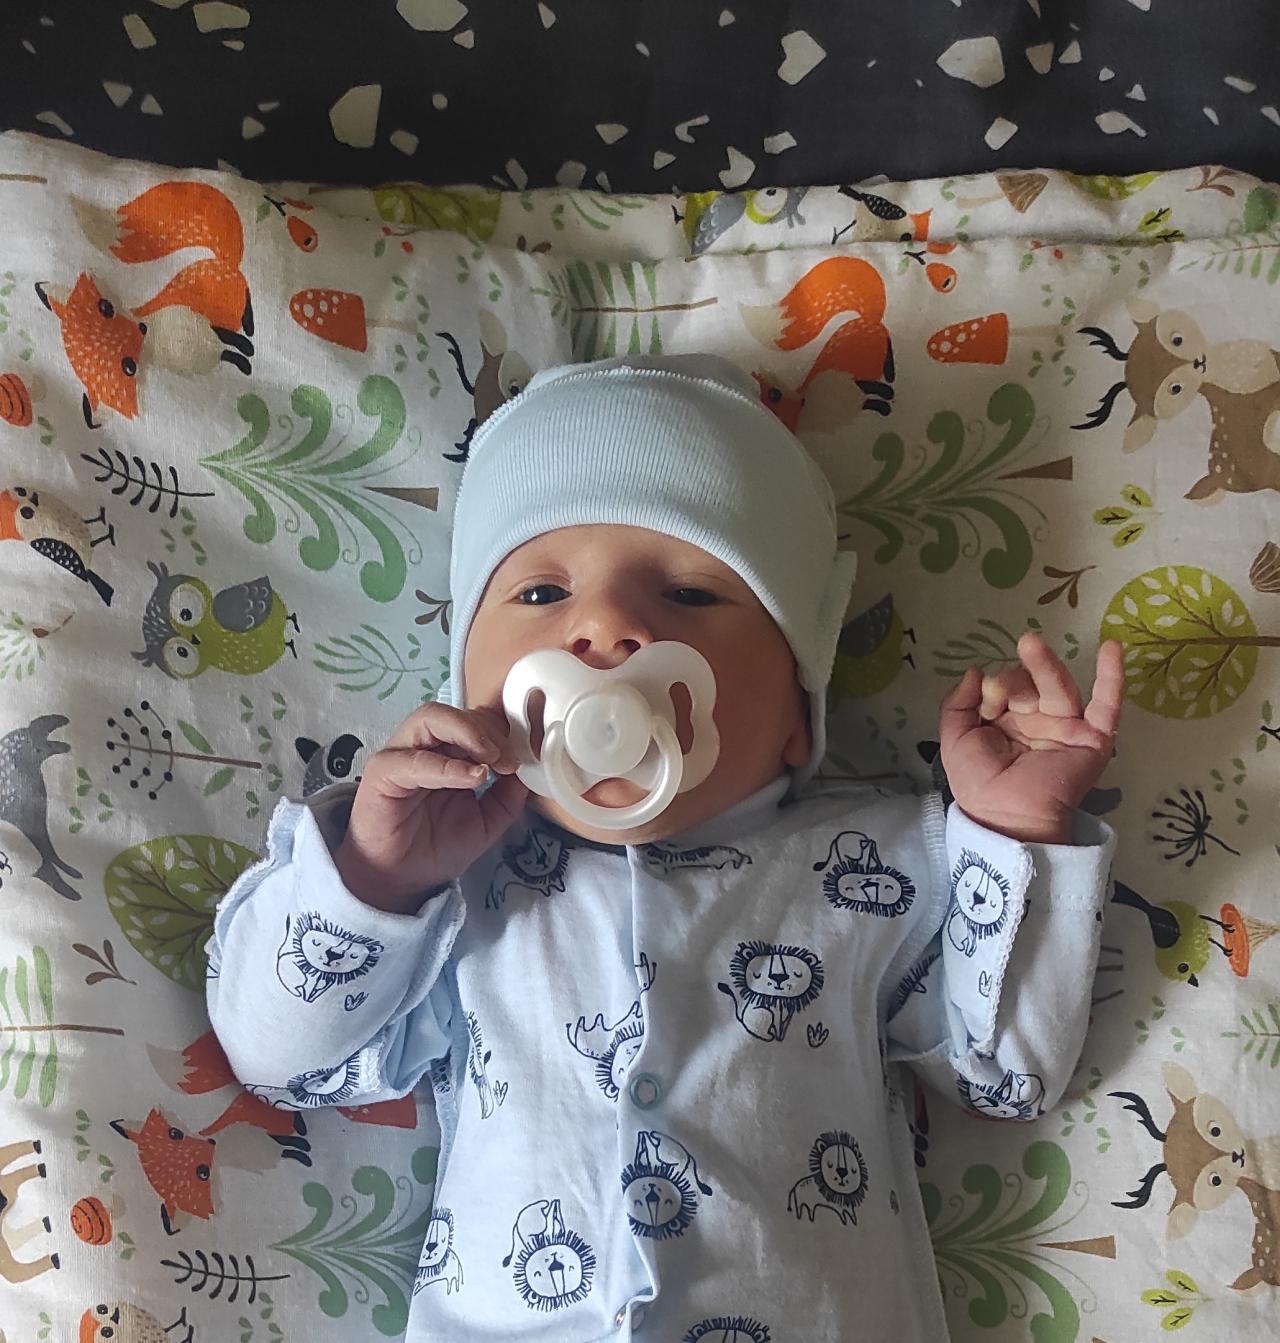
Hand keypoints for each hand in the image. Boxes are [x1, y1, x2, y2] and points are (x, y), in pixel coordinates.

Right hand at [333, 703, 527, 910]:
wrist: (401, 880)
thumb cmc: (436, 846)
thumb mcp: (487, 820)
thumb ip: (508, 794)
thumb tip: (530, 769)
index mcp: (449, 751)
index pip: (475, 717)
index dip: (502, 718)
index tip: (529, 735)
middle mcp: (423, 745)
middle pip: (456, 712)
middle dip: (491, 730)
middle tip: (512, 760)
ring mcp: (400, 755)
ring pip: (431, 718)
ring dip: (468, 733)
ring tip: (492, 761)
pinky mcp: (382, 773)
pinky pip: (415, 760)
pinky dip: (448, 766)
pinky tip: (473, 777)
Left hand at [937, 633, 1123, 843]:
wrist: (1007, 817)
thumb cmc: (979, 783)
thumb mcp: (955, 739)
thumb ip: (958, 703)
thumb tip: (975, 670)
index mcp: (1008, 719)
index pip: (1006, 686)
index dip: (994, 688)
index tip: (986, 705)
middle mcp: (1039, 719)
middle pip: (1032, 683)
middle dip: (1014, 681)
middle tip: (1000, 691)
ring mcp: (1067, 727)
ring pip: (1059, 687)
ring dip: (1045, 665)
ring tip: (1031, 643)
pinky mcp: (1093, 739)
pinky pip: (1108, 706)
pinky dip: (1113, 677)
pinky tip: (1112, 648)